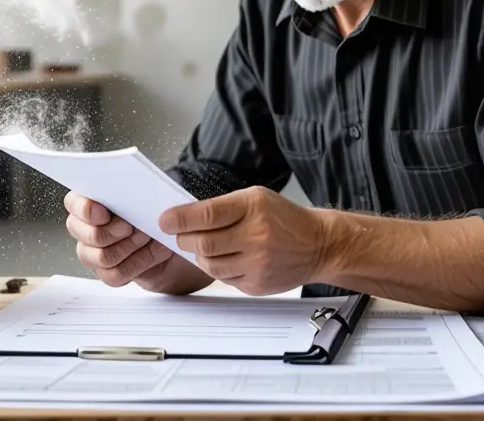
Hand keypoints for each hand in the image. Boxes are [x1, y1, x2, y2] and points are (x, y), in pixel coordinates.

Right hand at [63, 192, 176, 288]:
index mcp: (88, 201)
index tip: (104, 213)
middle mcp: (84, 228)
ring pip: (101, 257)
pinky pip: (115, 274)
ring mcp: (92, 253)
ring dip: (129, 246)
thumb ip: (134, 193)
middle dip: (113, 232)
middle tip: (130, 226)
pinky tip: (150, 251)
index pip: (72, 204)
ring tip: (146, 236)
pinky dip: (137, 262)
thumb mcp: (148, 194)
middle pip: (87, 235)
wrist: (167, 236)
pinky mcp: (106, 273)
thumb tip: (130, 197)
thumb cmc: (153, 210)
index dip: (86, 210)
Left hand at [158, 186, 328, 295]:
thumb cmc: (284, 218)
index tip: (164, 220)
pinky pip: (223, 279)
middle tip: (180, 234)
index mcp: (253, 208)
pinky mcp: (256, 284)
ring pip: (209, 264)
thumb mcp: (256, 198)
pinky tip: (227, 258)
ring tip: (205, 246)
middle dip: (184, 239)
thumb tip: (185, 217)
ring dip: (199, 255)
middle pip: (203, 243)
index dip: (180, 218)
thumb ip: (222, 207)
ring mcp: (257, 264)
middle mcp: (256, 236)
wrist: (319, 244)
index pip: (207, 214)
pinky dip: (218, 268)